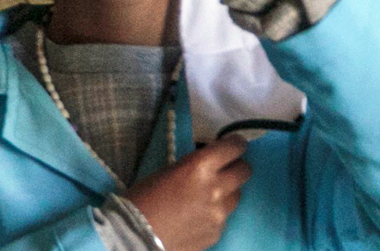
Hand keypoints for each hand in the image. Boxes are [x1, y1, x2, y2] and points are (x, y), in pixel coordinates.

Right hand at [123, 135, 251, 250]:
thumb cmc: (143, 197)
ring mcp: (220, 213)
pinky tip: (199, 216)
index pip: (234, 147)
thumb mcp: (169, 170)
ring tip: (209, 195)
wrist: (135, 236)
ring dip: (227, 191)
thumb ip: (195, 165)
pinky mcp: (217, 232)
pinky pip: (224, 217)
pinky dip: (216, 213)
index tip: (233, 145)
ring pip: (237, 195)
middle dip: (236, 166)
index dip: (235, 144)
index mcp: (201, 166)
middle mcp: (216, 188)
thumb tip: (210, 161)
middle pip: (244, 171)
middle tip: (225, 169)